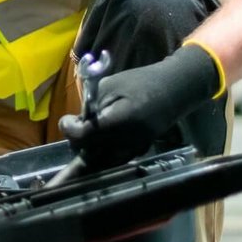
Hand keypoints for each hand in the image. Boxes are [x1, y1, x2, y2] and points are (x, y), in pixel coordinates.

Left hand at [54, 42, 220, 184]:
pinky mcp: (141, 150)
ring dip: (89, 151)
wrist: (175, 89)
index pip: (85, 135)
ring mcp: (136, 148)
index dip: (70, 129)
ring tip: (84, 134)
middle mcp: (129, 140)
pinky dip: (104, 154)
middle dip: (77, 140)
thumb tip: (79, 122)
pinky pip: (117, 158)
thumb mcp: (110, 85)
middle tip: (73, 125)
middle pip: (91, 151)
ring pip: (103, 160)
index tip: (66, 120)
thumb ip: (92, 105)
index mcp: (120, 120)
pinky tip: (99, 142)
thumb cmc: (141, 81)